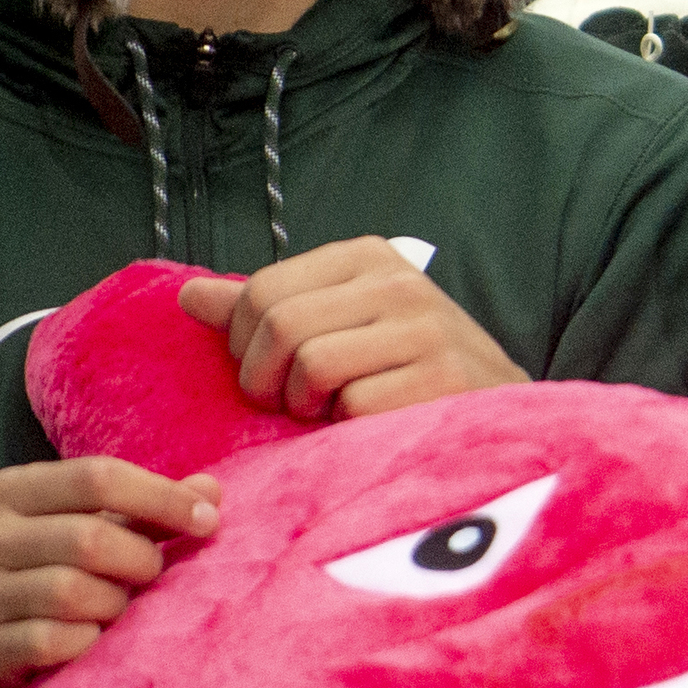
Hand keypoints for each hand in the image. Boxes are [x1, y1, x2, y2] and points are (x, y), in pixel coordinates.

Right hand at [0, 458, 221, 687]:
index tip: (207, 519)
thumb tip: (212, 490)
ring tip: (118, 608)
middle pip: (89, 538)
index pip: (97, 477)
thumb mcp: (81, 528)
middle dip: (140, 559)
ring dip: (115, 603)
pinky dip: (88, 641)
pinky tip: (91, 640)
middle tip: (153, 574)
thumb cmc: (39, 573)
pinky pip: (53, 641)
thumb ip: (143, 510)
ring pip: (71, 591)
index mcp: (10, 491)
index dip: (162, 497)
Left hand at [177, 237, 520, 420]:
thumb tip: (188, 297)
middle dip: (268, 381)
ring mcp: (425, 329)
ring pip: (312, 367)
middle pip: (280, 327)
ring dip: (309, 407)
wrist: (498, 411)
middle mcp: (400, 283)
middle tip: (294, 402)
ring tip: (335, 411)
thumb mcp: (339, 323)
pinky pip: (354, 407)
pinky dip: (350, 430)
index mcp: (368, 258)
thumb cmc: (406, 369)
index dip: (244, 344)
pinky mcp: (440, 380)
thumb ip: (266, 310)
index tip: (270, 370)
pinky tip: (374, 424)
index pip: (263, 289)